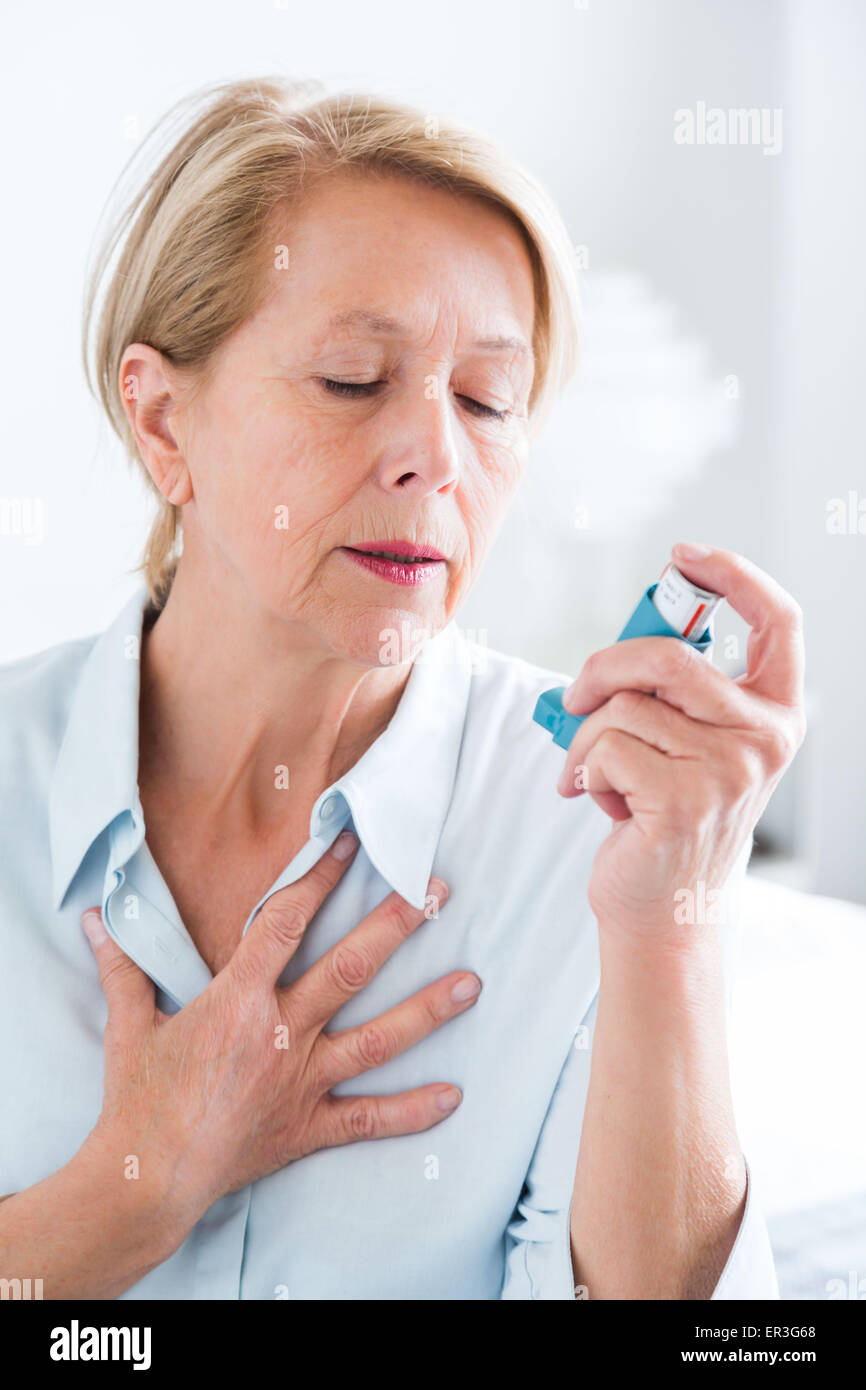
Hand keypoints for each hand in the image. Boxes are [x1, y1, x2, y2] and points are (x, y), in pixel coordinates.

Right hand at [80, 832, 478, 1228]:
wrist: (146, 1180)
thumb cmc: (138, 1099)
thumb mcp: (130, 1025)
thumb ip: (123, 967)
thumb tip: (96, 920)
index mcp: (238, 1002)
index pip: (284, 923)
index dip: (318, 876)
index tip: (350, 842)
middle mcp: (281, 1036)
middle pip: (348, 971)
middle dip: (395, 926)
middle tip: (436, 892)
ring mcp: (302, 1083)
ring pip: (376, 1041)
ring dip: (426, 1011)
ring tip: (472, 983)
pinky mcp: (309, 1127)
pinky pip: (368, 1119)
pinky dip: (411, 1111)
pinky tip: (453, 1096)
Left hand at [557, 543, 805, 939]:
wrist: (660, 908)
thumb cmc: (663, 817)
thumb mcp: (688, 744)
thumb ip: (675, 692)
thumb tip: (618, 651)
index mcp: (776, 714)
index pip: (778, 620)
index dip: (734, 574)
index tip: (685, 557)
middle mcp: (765, 739)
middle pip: (669, 654)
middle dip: (602, 668)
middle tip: (576, 696)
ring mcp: (729, 772)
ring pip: (624, 705)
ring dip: (585, 737)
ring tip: (590, 772)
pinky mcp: (684, 801)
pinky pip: (605, 748)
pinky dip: (580, 769)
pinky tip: (596, 800)